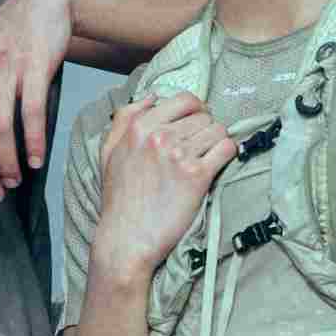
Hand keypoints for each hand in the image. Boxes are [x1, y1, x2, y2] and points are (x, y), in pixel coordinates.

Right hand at [84, 90, 239, 283]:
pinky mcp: (197, 176)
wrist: (127, 238)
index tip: (196, 123)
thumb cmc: (118, 199)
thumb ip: (124, 118)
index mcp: (139, 126)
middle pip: (204, 115)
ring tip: (206, 158)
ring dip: (216, 142)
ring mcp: (179, 154)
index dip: (195, 109)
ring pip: (218, 130)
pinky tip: (216, 165)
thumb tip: (150, 97)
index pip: (184, 99)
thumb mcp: (108, 152)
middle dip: (205, 129)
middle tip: (199, 147)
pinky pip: (226, 149)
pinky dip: (227, 154)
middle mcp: (159, 136)